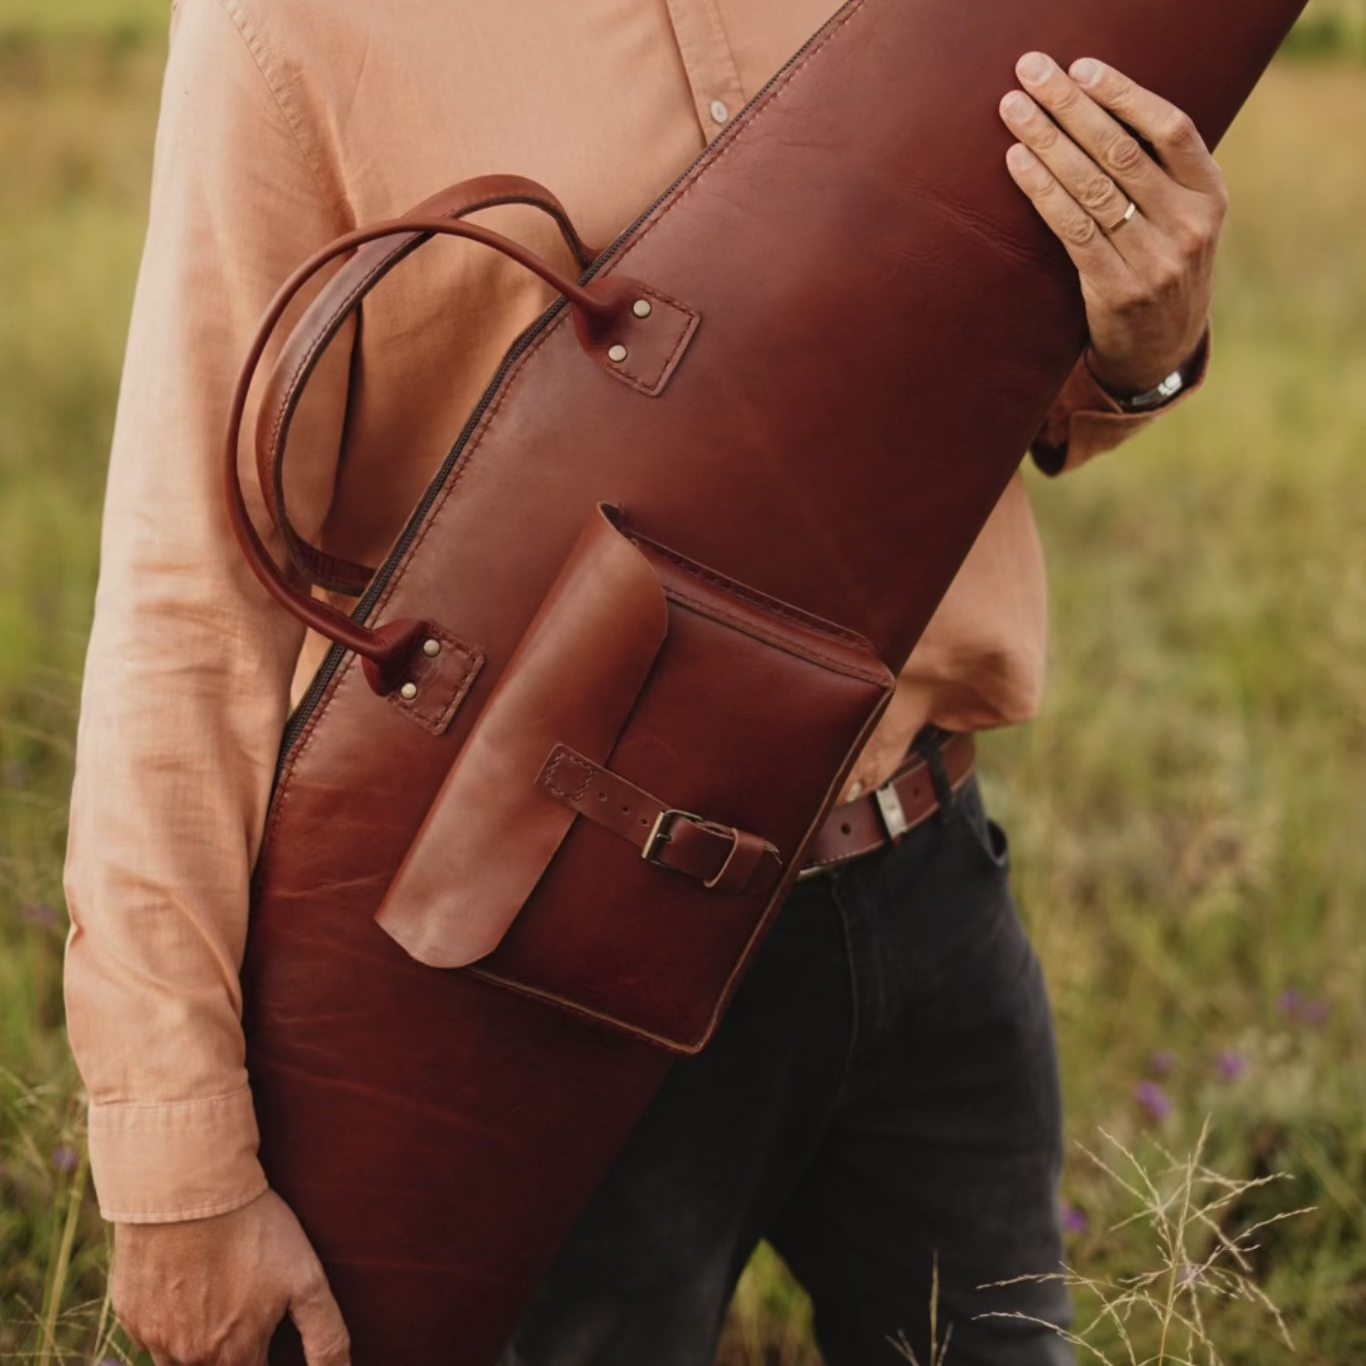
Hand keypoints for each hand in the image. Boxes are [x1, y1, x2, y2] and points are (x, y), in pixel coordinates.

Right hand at [112, 1189, 350, 1365]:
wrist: (188, 1193)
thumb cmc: (253, 1232)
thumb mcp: (306, 1280)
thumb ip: (326, 1337)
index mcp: (234, 1358)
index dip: (262, 1360)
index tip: (265, 1338)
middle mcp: (189, 1359)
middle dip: (232, 1352)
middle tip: (239, 1304)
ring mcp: (153, 1337)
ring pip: (177, 1359)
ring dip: (197, 1341)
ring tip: (217, 1292)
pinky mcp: (129, 1312)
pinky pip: (150, 1330)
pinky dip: (168, 1317)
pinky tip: (185, 1280)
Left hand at [1000, 52, 1226, 395]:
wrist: (1161, 350)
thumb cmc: (1160, 267)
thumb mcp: (1181, 219)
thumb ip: (1158, 173)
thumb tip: (1097, 109)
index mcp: (1211, 194)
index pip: (1170, 128)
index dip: (1124, 94)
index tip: (1081, 68)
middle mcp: (1188, 224)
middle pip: (1121, 151)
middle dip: (1070, 106)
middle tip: (1031, 73)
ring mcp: (1155, 260)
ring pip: (1092, 187)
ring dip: (1046, 141)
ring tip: (1013, 110)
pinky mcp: (1117, 291)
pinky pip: (1072, 229)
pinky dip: (1041, 190)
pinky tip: (1016, 162)